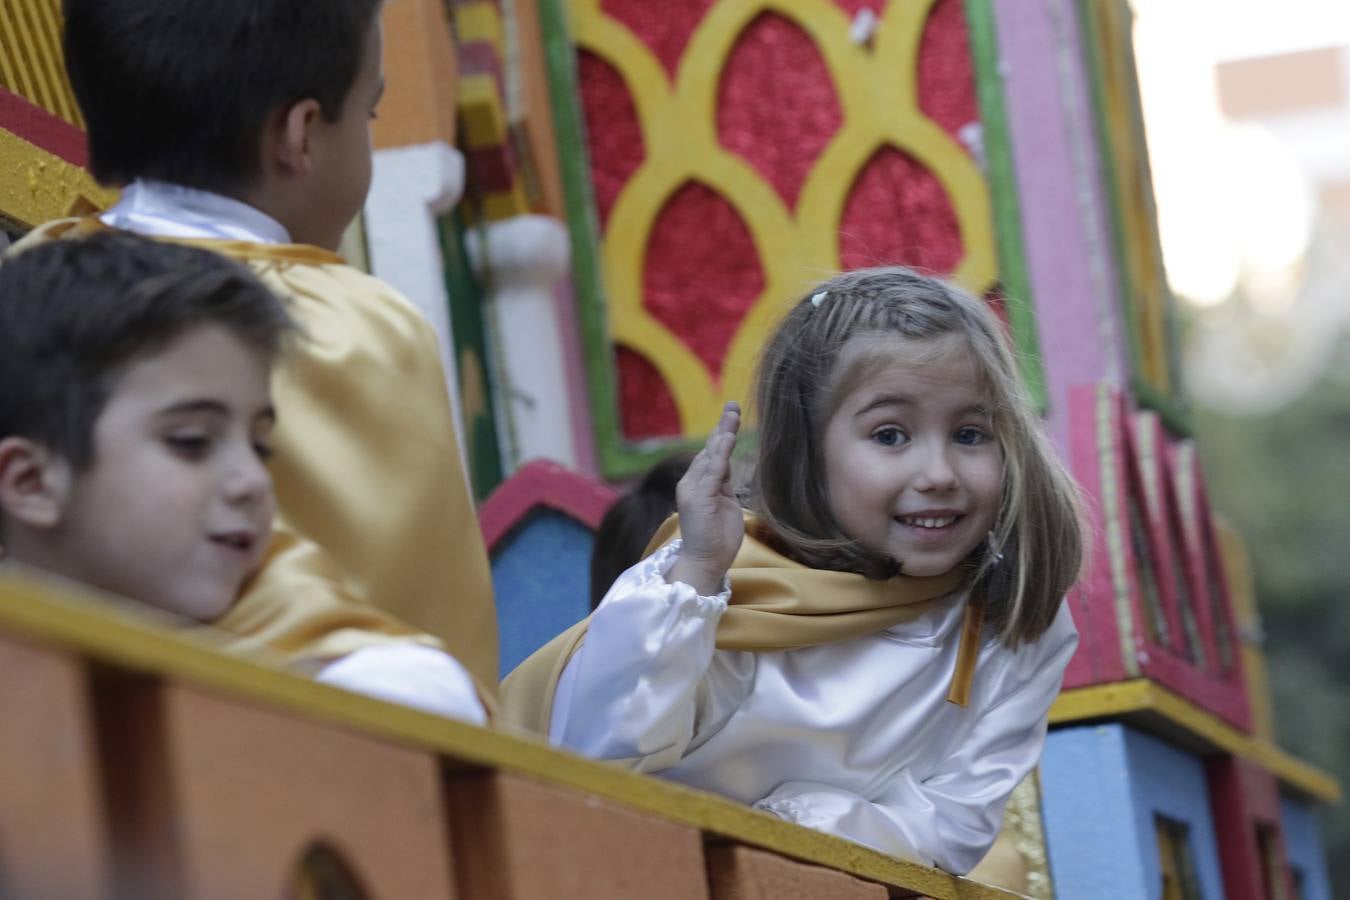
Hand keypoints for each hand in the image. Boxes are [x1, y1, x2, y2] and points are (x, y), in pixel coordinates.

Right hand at [667, 402, 743, 595]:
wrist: (706, 563)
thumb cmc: (718, 539)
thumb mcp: (724, 503)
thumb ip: (723, 483)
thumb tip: (727, 463)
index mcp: (697, 485)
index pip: (711, 454)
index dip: (722, 434)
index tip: (732, 414)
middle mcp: (691, 484)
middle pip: (709, 449)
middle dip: (722, 427)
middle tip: (733, 406)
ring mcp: (693, 491)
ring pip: (710, 456)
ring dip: (722, 435)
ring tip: (732, 416)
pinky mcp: (698, 499)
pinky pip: (712, 472)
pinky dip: (720, 454)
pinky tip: (727, 439)